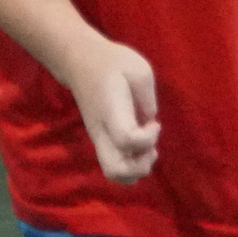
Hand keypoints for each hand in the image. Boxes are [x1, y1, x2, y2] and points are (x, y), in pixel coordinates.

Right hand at [57, 35, 159, 183]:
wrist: (82, 62)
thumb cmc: (113, 62)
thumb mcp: (139, 69)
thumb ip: (148, 98)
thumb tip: (150, 121)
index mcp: (111, 112)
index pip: (126, 140)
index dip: (148, 139)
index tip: (155, 123)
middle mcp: (102, 131)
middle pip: (115, 170)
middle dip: (140, 167)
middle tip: (152, 148)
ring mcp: (99, 138)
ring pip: (114, 174)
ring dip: (137, 169)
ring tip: (148, 148)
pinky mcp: (102, 140)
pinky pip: (116, 166)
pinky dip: (132, 166)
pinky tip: (142, 147)